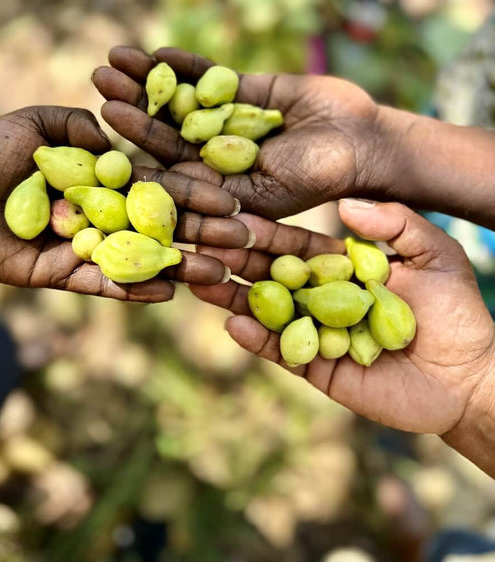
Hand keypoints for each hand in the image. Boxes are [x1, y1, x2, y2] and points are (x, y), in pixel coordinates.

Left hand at [0, 106, 250, 302]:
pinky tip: (169, 293)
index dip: (196, 197)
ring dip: (181, 268)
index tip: (232, 204)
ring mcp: (87, 249)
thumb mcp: (38, 126)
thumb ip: (80, 129)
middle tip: (242, 243)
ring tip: (218, 274)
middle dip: (203, 235)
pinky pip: (105, 286)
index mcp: (104, 182)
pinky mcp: (65, 276)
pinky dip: (135, 290)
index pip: (160, 190)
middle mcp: (103, 218)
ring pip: (141, 261)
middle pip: (161, 228)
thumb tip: (118, 148)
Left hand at [92, 46, 383, 219]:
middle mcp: (213, 158)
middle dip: (133, 105)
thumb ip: (218, 188)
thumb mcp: (264, 192)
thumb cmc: (316, 177)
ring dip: (149, 81)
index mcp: (213, 189)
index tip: (106, 121)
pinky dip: (185, 67)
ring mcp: (225, 125)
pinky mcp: (242, 96)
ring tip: (115, 57)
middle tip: (99, 80)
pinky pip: (208, 79)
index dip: (136, 145)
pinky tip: (156, 52)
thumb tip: (163, 181)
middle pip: (164, 132)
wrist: (359, 142)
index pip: (166, 168)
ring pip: (180, 103)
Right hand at [190, 199, 494, 474]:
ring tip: (200, 280)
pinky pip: (282, 352)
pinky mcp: (316, 368)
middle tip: (202, 244)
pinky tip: (234, 322)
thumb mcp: (436, 255)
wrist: (468, 377)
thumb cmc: (457, 313)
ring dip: (233, 297)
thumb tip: (345, 204)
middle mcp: (322, 300)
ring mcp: (315, 334)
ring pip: (267, 313)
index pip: (295, 247)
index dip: (266, 233)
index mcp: (342, 270)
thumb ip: (396, 223)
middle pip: (272, 277)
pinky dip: (257, 340)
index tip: (234, 217)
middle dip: (238, 261)